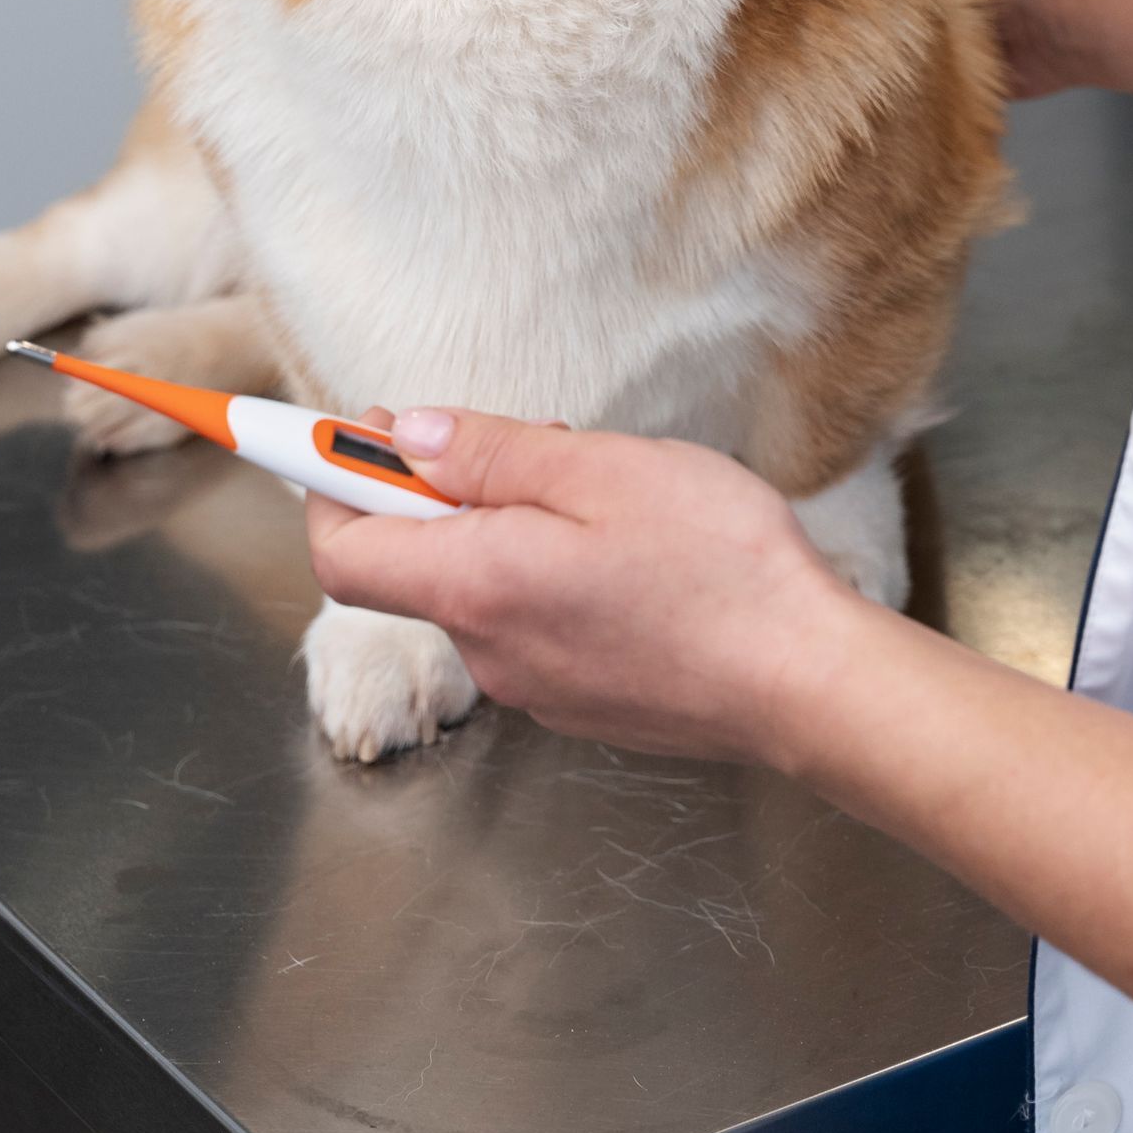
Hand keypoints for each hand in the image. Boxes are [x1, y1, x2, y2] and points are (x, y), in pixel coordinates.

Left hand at [305, 409, 858, 763]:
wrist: (805, 682)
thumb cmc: (716, 567)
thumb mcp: (601, 470)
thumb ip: (491, 453)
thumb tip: (405, 437)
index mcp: (476, 586)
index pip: (342, 551)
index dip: (326, 485)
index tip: (339, 432)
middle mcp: (488, 650)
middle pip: (412, 563)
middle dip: (442, 491)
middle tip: (526, 441)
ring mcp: (534, 685)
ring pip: (480, 587)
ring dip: (507, 528)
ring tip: (601, 492)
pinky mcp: (580, 700)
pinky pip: (529, 621)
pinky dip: (547, 573)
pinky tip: (628, 549)